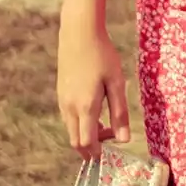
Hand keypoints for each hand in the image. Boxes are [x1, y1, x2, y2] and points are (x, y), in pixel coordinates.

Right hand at [56, 20, 128, 160]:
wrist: (78, 33)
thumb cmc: (102, 55)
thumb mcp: (116, 82)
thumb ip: (119, 112)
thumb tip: (125, 140)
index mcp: (85, 106)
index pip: (86, 143)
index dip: (97, 152)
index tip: (111, 153)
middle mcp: (69, 107)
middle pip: (76, 141)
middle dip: (91, 148)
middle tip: (109, 142)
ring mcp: (62, 100)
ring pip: (71, 130)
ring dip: (86, 134)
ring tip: (106, 125)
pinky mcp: (60, 93)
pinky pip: (68, 118)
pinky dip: (80, 123)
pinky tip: (95, 111)